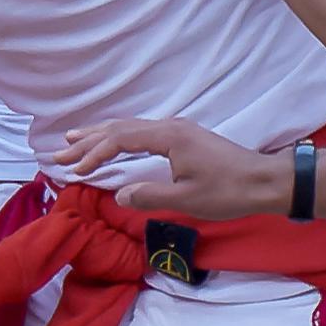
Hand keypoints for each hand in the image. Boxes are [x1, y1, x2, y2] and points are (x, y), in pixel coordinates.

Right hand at [58, 116, 290, 216]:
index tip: (73, 170)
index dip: (93, 154)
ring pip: (130, 127)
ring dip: (101, 135)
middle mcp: (170, 127)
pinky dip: (119, 137)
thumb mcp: (186, 199)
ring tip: (75, 140)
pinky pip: (142, 132)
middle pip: (120, 128)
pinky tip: (112, 142)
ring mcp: (178, 130)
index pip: (119, 139)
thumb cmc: (229, 191)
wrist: (266, 182)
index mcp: (168, 137)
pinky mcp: (184, 137)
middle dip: (88, 140)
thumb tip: (118, 195)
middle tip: (59, 151)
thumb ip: (148, 196)